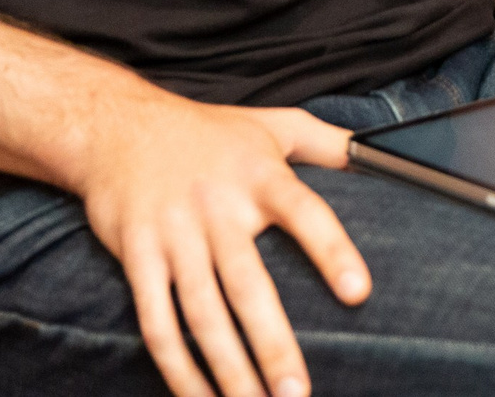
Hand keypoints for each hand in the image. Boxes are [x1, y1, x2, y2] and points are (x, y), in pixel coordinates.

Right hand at [75, 91, 369, 396]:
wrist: (117, 126)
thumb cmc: (207, 131)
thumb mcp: (273, 125)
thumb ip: (328, 141)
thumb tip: (376, 154)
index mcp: (259, 176)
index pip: (304, 214)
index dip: (331, 252)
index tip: (358, 293)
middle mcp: (216, 208)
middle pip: (247, 285)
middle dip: (272, 344)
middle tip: (297, 393)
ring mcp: (174, 234)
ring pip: (202, 313)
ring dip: (227, 368)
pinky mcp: (137, 256)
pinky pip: (156, 321)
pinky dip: (176, 365)